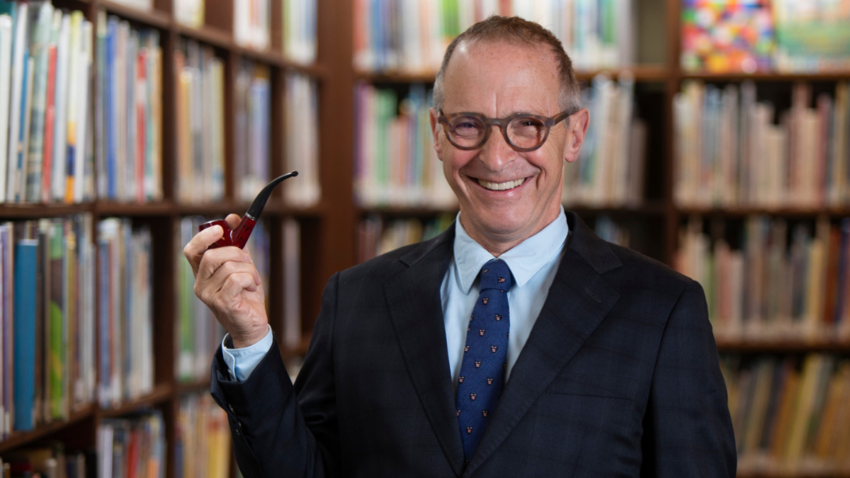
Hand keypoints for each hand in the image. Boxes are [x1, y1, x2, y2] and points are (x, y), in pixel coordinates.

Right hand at [183, 213, 268, 347]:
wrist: (252, 325)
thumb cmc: (245, 295)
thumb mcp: (242, 266)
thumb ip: (236, 244)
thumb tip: (232, 218)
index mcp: (201, 273)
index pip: (191, 250)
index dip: (204, 236)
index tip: (221, 228)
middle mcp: (200, 284)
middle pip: (212, 255)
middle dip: (236, 253)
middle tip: (248, 261)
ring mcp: (209, 295)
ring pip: (229, 266)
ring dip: (249, 269)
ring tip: (252, 280)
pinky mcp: (222, 303)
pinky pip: (237, 279)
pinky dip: (250, 279)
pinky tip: (252, 287)